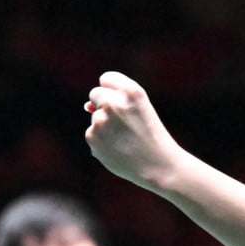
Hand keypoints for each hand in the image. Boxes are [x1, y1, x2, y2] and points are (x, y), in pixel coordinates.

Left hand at [84, 71, 180, 188]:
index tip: (123, 102)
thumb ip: (116, 99)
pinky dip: (102, 141)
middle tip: (123, 123)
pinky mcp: (92, 137)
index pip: (106, 78)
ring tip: (125, 139)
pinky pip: (92, 133)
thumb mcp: (141, 109)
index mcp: (131, 92)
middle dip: (104, 105)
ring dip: (105, 125)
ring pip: (95, 116)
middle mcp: (114, 103)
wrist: (158, 166)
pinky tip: (118, 149)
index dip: (113, 90)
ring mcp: (101, 120)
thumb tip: (86, 106)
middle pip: (95, 94)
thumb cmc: (152, 135)